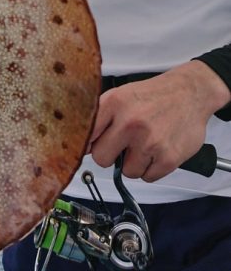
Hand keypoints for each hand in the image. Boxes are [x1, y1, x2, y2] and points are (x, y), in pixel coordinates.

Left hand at [88, 61, 229, 181]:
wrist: (190, 92)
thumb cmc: (154, 96)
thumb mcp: (121, 96)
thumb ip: (100, 117)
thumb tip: (81, 144)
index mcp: (114, 104)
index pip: (86, 136)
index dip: (88, 144)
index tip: (91, 147)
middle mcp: (130, 122)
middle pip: (102, 159)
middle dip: (111, 155)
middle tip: (123, 145)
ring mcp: (149, 141)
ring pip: (127, 172)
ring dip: (135, 163)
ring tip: (145, 143)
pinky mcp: (168, 158)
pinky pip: (148, 177)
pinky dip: (152, 168)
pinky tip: (158, 150)